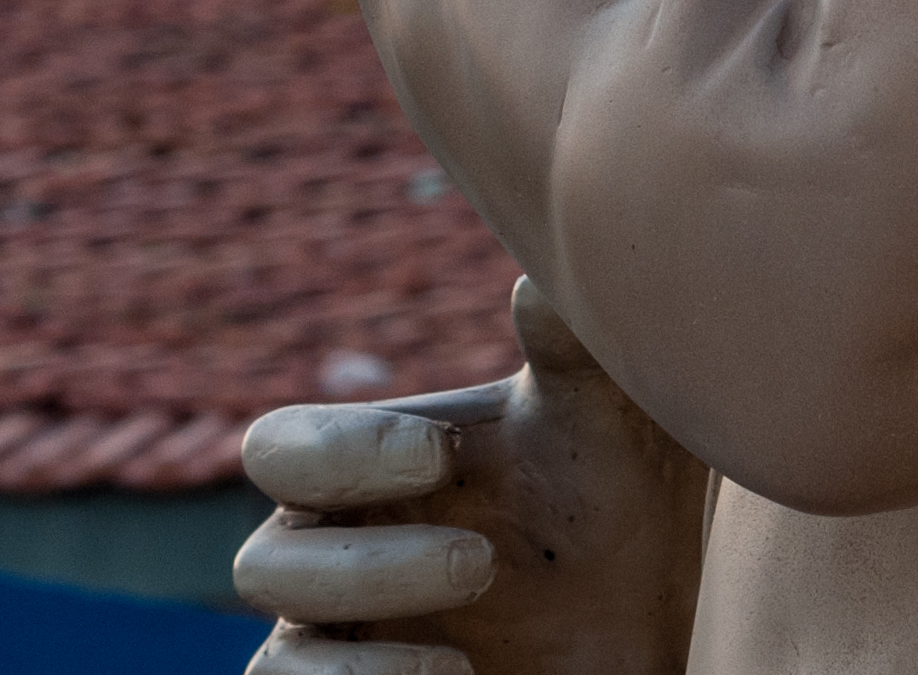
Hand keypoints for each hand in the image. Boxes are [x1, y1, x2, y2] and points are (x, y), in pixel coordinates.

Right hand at [233, 278, 708, 674]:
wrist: (655, 616)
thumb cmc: (611, 504)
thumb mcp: (606, 423)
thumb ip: (572, 349)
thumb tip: (537, 281)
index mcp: (368, 470)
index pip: (281, 450)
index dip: (339, 453)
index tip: (441, 456)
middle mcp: (336, 560)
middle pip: (262, 567)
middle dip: (366, 570)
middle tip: (482, 565)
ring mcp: (346, 650)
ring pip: (280, 667)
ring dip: (362, 667)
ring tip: (463, 664)